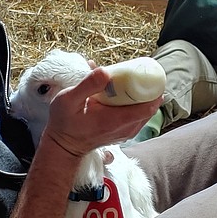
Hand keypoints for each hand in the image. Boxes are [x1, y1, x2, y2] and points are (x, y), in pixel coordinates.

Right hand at [44, 68, 160, 158]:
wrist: (64, 146)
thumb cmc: (65, 122)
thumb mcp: (68, 99)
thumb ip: (87, 85)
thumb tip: (106, 72)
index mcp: (116, 120)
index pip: (148, 106)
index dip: (152, 88)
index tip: (146, 72)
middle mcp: (126, 129)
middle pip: (149, 106)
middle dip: (146, 88)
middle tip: (136, 71)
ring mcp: (126, 132)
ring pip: (145, 111)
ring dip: (141, 95)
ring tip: (129, 81)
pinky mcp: (124, 133)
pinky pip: (138, 116)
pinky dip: (135, 103)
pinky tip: (122, 93)